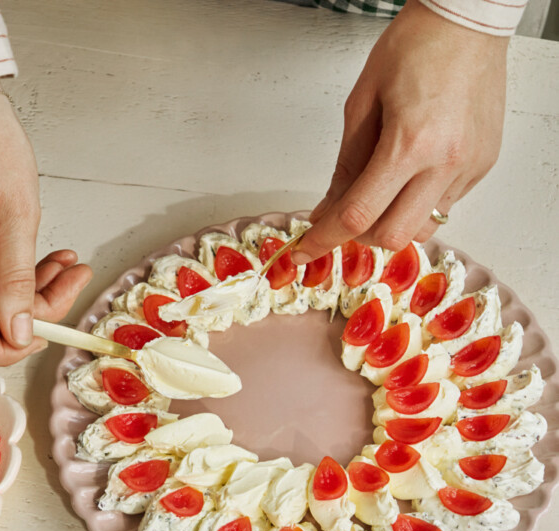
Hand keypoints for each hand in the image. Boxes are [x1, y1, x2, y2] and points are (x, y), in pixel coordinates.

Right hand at [0, 81, 91, 364]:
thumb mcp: (17, 214)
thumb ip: (19, 280)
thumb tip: (19, 332)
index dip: (4, 349)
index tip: (43, 334)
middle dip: (36, 308)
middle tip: (74, 280)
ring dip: (33, 288)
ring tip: (68, 263)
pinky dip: (17, 271)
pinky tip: (47, 256)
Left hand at [293, 0, 508, 263]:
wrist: (467, 22)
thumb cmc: (416, 47)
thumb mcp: (362, 104)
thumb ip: (346, 166)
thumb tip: (328, 210)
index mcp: (409, 143)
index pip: (357, 215)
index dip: (325, 239)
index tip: (306, 250)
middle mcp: (444, 162)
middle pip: (393, 236)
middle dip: (362, 235)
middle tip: (347, 215)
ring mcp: (468, 168)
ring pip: (423, 229)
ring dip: (394, 222)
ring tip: (385, 191)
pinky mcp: (482, 166)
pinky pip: (445, 206)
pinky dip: (420, 202)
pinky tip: (414, 173)